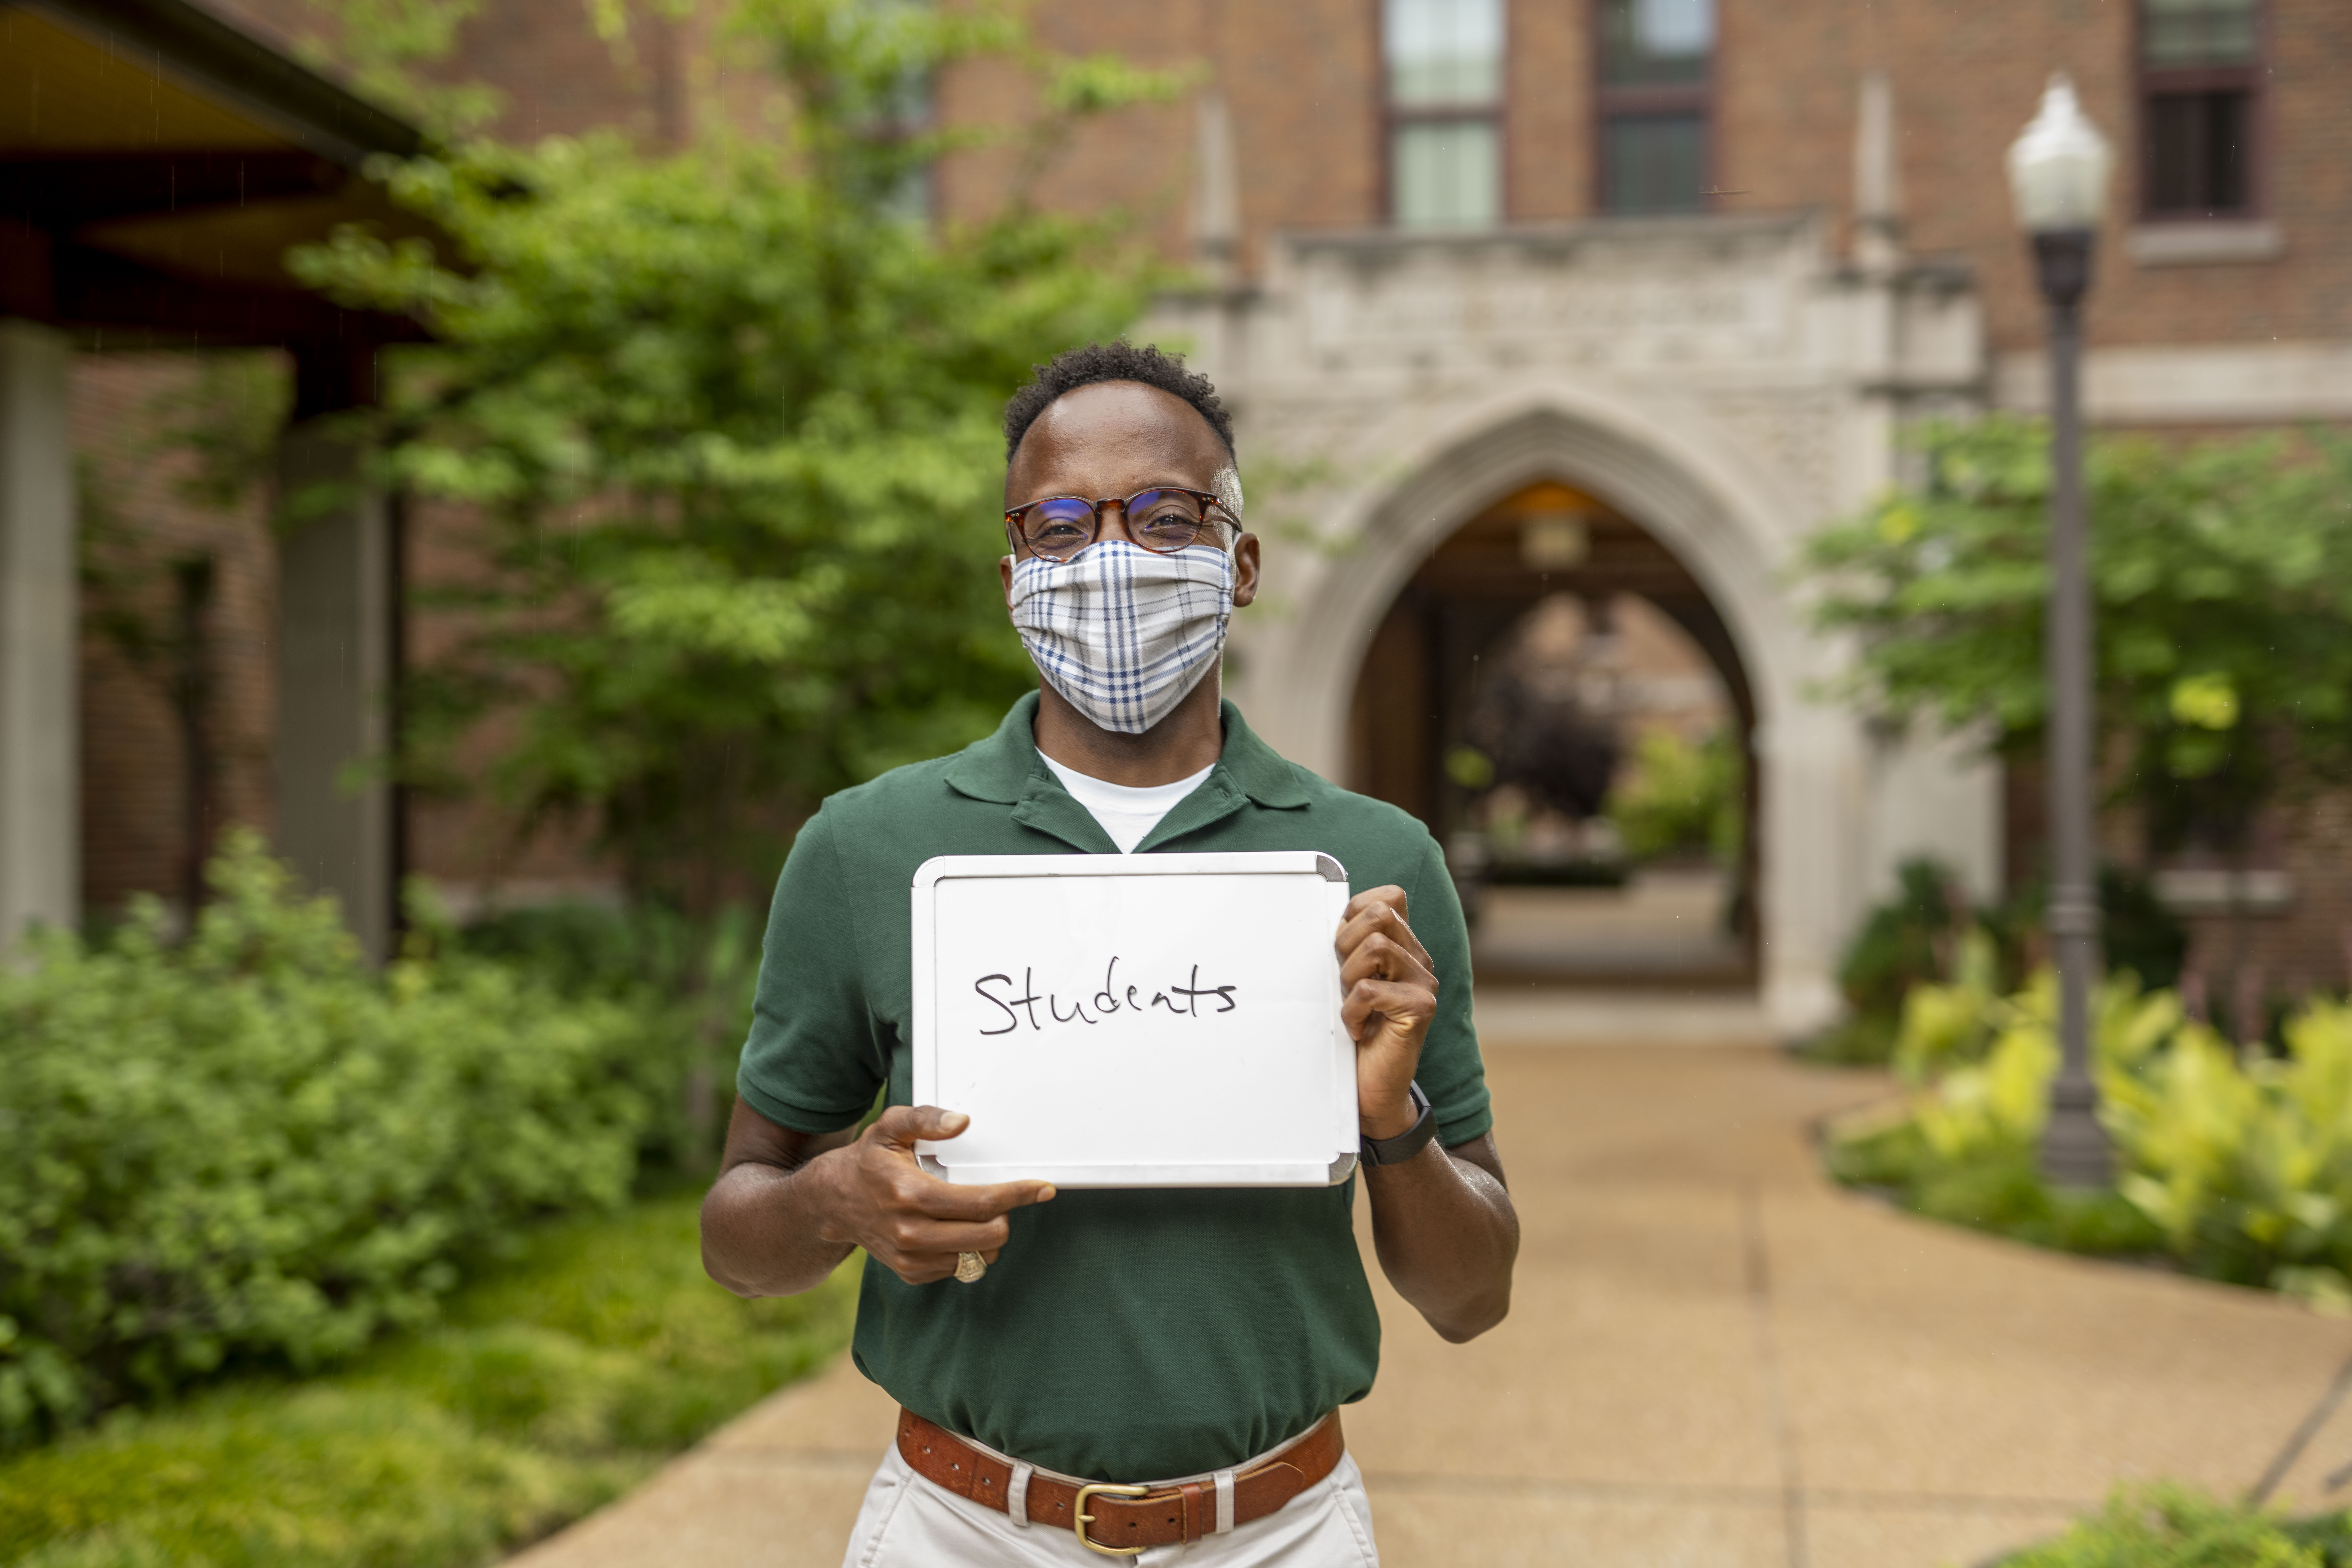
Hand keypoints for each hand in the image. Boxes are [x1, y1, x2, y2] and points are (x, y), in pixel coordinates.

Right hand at [813, 1106, 1055, 1284]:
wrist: (833, 1201)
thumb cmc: (870, 1160)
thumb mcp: (892, 1126)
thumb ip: (927, 1118)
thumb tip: (961, 1121)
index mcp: (911, 1194)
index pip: (982, 1203)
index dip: (1019, 1194)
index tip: (1043, 1189)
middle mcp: (910, 1232)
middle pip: (988, 1236)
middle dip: (1004, 1216)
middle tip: (997, 1199)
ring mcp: (910, 1257)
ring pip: (979, 1258)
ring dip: (987, 1236)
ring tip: (971, 1213)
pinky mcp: (911, 1273)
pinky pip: (960, 1269)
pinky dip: (967, 1250)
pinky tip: (950, 1228)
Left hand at [1336, 886, 1437, 1140]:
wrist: (1370, 1086)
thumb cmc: (1355, 1030)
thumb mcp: (1347, 979)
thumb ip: (1350, 946)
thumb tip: (1333, 912)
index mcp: (1403, 946)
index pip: (1388, 897)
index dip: (1355, 913)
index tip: (1341, 947)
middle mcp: (1419, 959)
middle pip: (1380, 914)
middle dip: (1346, 942)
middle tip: (1344, 980)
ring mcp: (1424, 983)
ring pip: (1374, 948)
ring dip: (1348, 978)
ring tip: (1353, 1005)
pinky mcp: (1421, 1007)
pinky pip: (1369, 990)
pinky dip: (1351, 1011)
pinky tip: (1358, 1028)